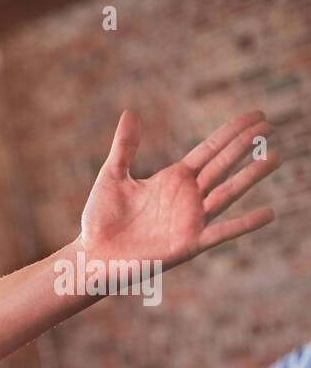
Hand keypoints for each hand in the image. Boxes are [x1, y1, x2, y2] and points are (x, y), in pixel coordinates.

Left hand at [79, 109, 280, 274]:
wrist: (92, 256)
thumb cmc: (100, 219)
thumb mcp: (112, 175)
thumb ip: (125, 146)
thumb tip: (130, 112)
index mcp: (173, 179)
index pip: (210, 150)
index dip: (232, 133)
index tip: (257, 116)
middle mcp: (187, 197)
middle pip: (223, 166)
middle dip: (245, 146)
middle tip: (270, 125)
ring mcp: (190, 220)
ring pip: (227, 193)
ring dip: (250, 177)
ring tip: (274, 158)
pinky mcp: (188, 244)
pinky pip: (221, 233)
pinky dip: (244, 224)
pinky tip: (268, 213)